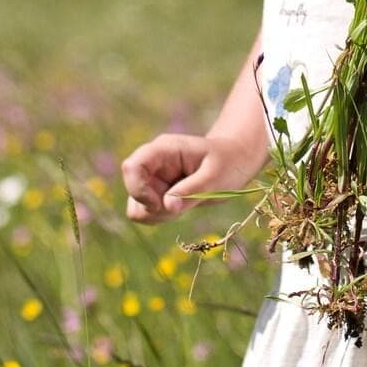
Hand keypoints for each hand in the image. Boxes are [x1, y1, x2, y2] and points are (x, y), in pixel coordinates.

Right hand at [121, 131, 269, 224]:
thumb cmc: (228, 163)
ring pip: (137, 207)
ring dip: (159, 214)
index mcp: (164, 150)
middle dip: (154, 207)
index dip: (138, 189)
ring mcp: (153, 178)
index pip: (131, 167)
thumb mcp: (215, 177)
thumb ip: (190, 191)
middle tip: (183, 204)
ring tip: (187, 203)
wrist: (235, 162)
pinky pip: (146, 213)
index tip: (160, 203)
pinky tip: (182, 206)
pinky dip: (161, 217)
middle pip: (133, 191)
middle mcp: (153, 163)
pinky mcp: (156, 193)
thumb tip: (167, 206)